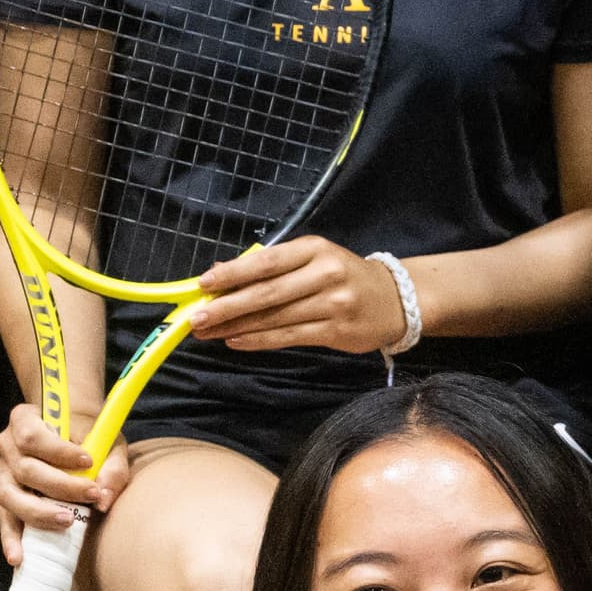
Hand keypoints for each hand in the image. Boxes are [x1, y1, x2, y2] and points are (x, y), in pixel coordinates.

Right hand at [0, 401, 129, 566]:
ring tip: (66, 522)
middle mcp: (7, 445)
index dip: (57, 451)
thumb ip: (111, 465)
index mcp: (24, 420)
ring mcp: (2, 472)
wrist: (70, 433)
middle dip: (59, 486)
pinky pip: (4, 518)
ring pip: (9, 495)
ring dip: (37, 512)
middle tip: (90, 497)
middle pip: (24, 469)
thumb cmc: (86, 435)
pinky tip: (19, 556)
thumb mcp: (105, 440)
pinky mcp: (5, 496)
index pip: (32, 436)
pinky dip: (11, 538)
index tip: (87, 461)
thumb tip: (103, 499)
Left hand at [185, 236, 410, 355]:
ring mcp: (333, 305)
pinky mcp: (337, 331)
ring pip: (275, 319)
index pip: (267, 262)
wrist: (394, 299)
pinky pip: (289, 337)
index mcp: (315, 249)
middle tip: (196, 318)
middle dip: (227, 307)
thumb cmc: (344, 275)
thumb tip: (222, 276)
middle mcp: (325, 274)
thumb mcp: (313, 258)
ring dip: (236, 327)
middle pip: (267, 293)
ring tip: (208, 332)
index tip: (203, 284)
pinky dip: (259, 341)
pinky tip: (236, 341)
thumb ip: (273, 266)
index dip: (233, 274)